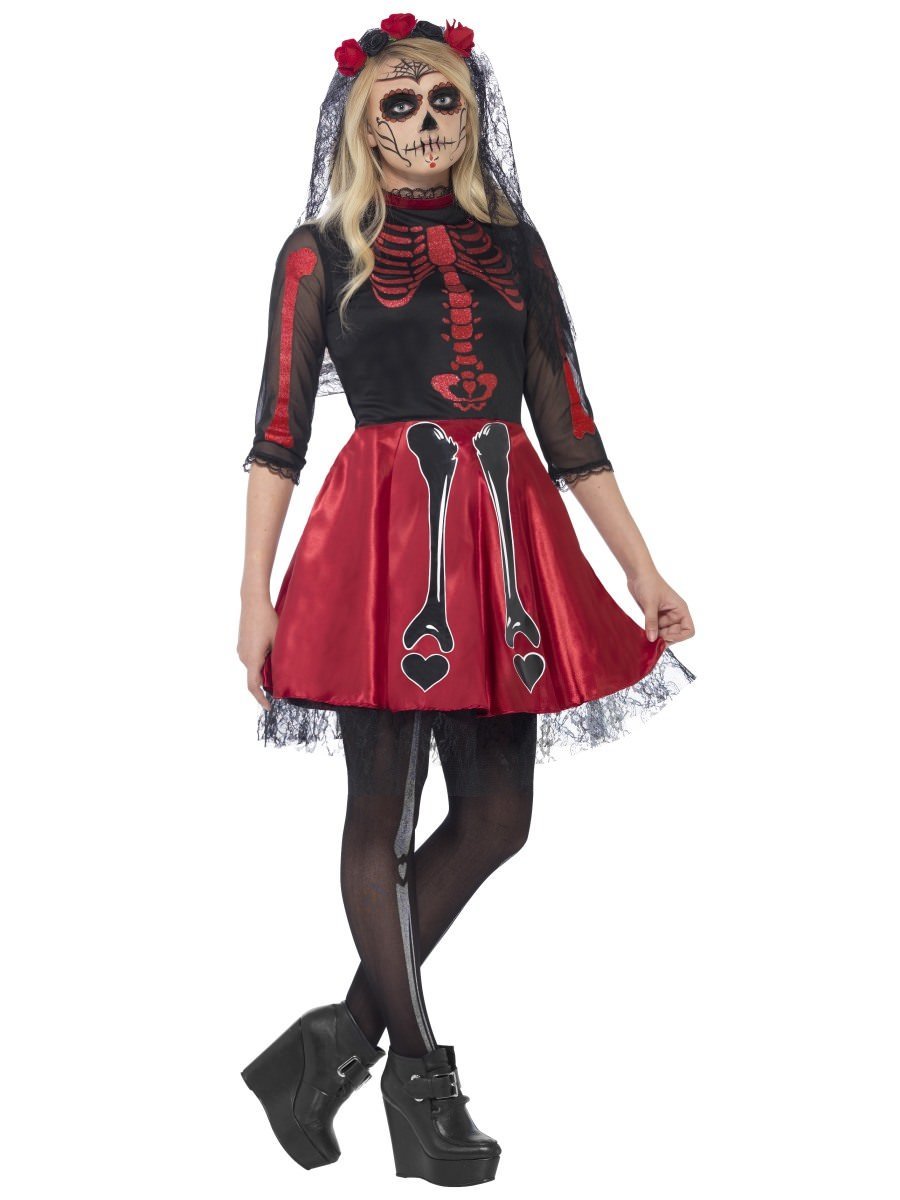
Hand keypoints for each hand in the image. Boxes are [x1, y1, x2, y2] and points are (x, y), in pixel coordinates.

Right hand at [237, 595, 278, 709]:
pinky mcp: (242, 644)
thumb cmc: (268, 620)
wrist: (253, 602)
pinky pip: (251, 659)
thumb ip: (279, 659)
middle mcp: (243, 657)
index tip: (269, 707)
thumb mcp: (279, 641)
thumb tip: (285, 674)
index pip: (254, 686)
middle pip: (255, 677)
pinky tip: (272, 653)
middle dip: (267, 683)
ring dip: (264, 671)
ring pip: (253, 667)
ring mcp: (241, 650)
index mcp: (252, 659)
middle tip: (283, 684)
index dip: (261, 699)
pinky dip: (260, 662)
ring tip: (279, 665)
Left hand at [627, 570, 694, 643]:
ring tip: (646, 636)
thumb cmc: (649, 583)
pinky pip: (655, 629)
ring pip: (664, 633)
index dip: (679, 637)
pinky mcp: (655, 616)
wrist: (637, 573)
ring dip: (656, 637)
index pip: (688, 630)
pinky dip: (650, 632)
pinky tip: (643, 633)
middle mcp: (674, 614)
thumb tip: (652, 639)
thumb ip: (651, 622)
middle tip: (652, 640)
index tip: (665, 636)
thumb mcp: (650, 603)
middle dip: (665, 638)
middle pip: (675, 634)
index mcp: (680, 609)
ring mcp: (664, 616)